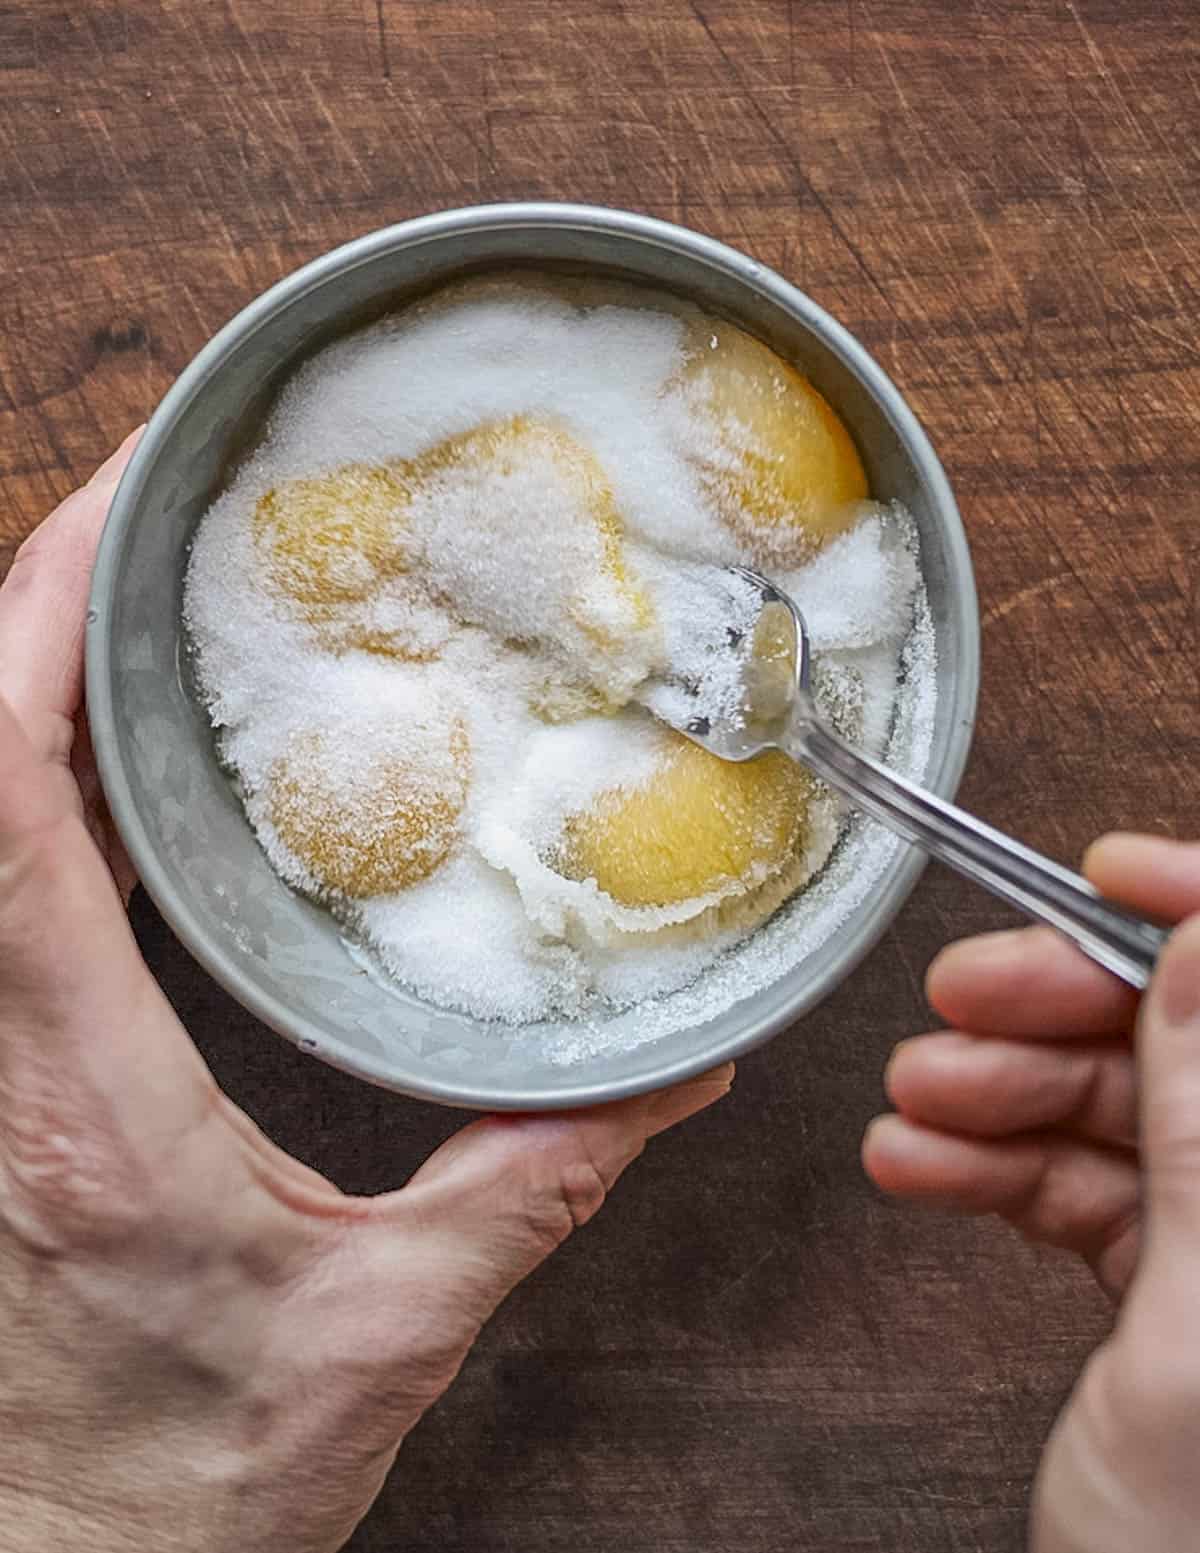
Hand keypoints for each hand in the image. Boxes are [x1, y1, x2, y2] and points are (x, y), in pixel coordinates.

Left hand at [0, 435, 732, 1552]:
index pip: (8, 805)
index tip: (116, 517)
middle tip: (151, 504)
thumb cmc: (182, 1475)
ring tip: (139, 586)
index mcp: (72, 1083)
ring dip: (29, 676)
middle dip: (38, 605)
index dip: (38, 634)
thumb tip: (668, 1079)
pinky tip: (114, 746)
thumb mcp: (388, 1323)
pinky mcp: (0, 1071)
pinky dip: (37, 769)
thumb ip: (533, 1183)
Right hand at [863, 836, 1199, 1550]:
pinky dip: (994, 1172)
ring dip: (1003, 1095)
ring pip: (1130, 1120)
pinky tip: (925, 1162)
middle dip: (1068, 1007)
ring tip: (916, 1097)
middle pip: (1196, 1052)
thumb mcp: (1199, 1343)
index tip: (1108, 872)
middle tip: (964, 988)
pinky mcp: (1178, 1301)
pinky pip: (1088, 1197)